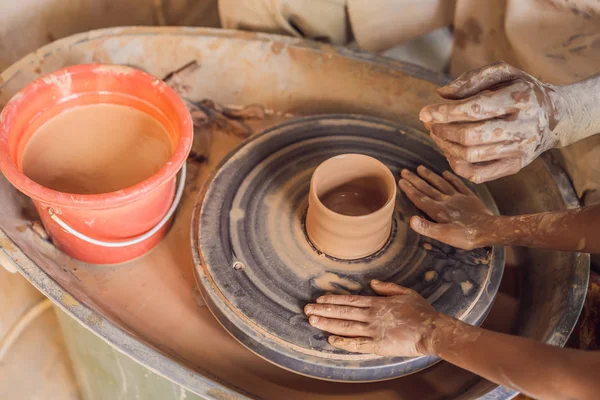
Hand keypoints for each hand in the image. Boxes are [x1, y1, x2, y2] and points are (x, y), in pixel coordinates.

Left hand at [304, 280, 443, 356]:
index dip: (333, 299)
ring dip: (327, 323)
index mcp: (377, 303)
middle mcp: (371, 315)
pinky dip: (342, 341)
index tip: (320, 299)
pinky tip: (330, 339)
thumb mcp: (406, 292)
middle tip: (307, 309)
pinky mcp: (377, 345)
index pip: (350, 300)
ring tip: (312, 320)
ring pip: (345, 326)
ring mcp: (373, 330)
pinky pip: (356, 344)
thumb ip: (387, 287)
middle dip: (323, 310)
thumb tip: (372, 283)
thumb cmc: (421, 312)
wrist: (431, 331)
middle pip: (342, 312)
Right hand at [398, 166, 493, 248]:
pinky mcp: (469, 197)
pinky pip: (458, 184)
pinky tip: (445, 172)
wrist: (489, 230)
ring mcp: (458, 197)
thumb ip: (427, 227)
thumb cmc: (465, 236)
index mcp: (438, 210)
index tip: (401, 181)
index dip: (410, 190)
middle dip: (415, 180)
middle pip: (427, 188)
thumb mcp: (444, 236)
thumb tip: (411, 220)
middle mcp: (446, 200)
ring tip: (420, 167)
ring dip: (430, 176)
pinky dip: (451, 177)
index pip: (420, 198)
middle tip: (404, 171)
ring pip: (441, 183)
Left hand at [419, 61, 568, 182]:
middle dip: (442, 131)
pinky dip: (457, 165)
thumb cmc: (520, 90)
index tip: (424, 113)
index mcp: (521, 99)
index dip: (445, 113)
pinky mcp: (515, 167)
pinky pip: (478, 175)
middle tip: (430, 125)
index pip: (476, 110)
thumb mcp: (504, 73)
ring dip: (445, 147)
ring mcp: (520, 151)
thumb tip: (441, 94)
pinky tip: (449, 152)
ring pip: (471, 156)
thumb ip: (473, 79)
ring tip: (436, 135)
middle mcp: (524, 128)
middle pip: (471, 136)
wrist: (554, 117)